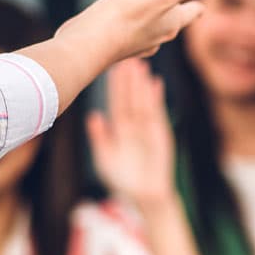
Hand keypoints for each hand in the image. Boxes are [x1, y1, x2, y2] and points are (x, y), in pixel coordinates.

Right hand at [57, 0, 219, 63]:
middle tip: (184, 2)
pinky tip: (127, 26)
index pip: (194, 10)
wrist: (89, 44)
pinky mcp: (117, 46)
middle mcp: (159, 36)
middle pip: (176, 22)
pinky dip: (134, 27)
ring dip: (156, 20)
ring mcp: (138, 44)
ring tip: (156, 12)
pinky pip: (131, 35)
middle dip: (180, 11)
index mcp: (174, 23)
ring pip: (154, 30)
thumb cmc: (127, 15)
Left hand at [87, 58, 177, 207]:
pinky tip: (155, 83)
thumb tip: (93, 115)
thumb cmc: (123, 180)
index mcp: (119, 130)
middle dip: (128, 80)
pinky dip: (156, 98)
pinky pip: (157, 113)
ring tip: (140, 65)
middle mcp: (134, 126)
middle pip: (130, 98)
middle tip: (126, 58)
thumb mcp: (105, 158)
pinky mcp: (160, 134)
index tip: (111, 68)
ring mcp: (148, 128)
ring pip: (143, 101)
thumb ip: (99, 138)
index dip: (114, 87)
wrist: (144, 196)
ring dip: (141, 84)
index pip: (116, 103)